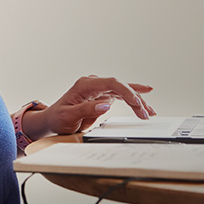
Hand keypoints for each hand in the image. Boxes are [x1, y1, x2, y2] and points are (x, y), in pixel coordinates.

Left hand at [28, 75, 155, 137]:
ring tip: (150, 111)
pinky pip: (121, 96)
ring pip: (123, 91)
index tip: (136, 102)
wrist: (52, 120)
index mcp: (85, 85)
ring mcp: (99, 89)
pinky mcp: (103, 96)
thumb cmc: (58, 118)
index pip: (111, 83)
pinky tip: (144, 103)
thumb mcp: (69, 116)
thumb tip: (105, 105)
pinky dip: (132, 101)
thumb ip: (87, 110)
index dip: (126, 91)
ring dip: (138, 101)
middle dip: (135, 99)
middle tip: (145, 113)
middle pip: (120, 87)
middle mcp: (94, 84)